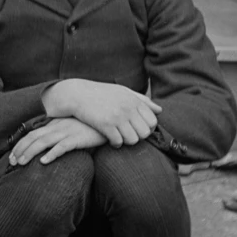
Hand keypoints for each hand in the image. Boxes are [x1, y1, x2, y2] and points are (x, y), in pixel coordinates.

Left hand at [9, 116, 108, 166]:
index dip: (20, 144)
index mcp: (54, 125)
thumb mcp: (70, 129)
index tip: (11, 156)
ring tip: (21, 163)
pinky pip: (62, 146)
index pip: (32, 134)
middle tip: (11, 162)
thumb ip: (59, 135)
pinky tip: (44, 162)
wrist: (107, 120)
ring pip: (43, 142)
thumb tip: (47, 148)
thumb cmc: (88, 127)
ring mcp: (67, 132)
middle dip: (20, 149)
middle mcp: (57, 127)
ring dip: (30, 152)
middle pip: (33, 137)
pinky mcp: (77, 138)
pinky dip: (52, 154)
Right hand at [44, 77, 160, 146]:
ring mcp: (116, 117)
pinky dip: (115, 144)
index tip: (137, 129)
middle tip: (129, 135)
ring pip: (133, 140)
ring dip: (127, 142)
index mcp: (133, 100)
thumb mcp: (122, 92)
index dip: (147, 128)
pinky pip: (118, 142)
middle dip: (138, 137)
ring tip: (120, 138)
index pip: (153, 121)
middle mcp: (127, 108)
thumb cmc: (101, 93)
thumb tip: (160, 110)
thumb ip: (142, 100)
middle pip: (145, 133)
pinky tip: (111, 140)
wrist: (76, 94)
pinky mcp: (105, 125)